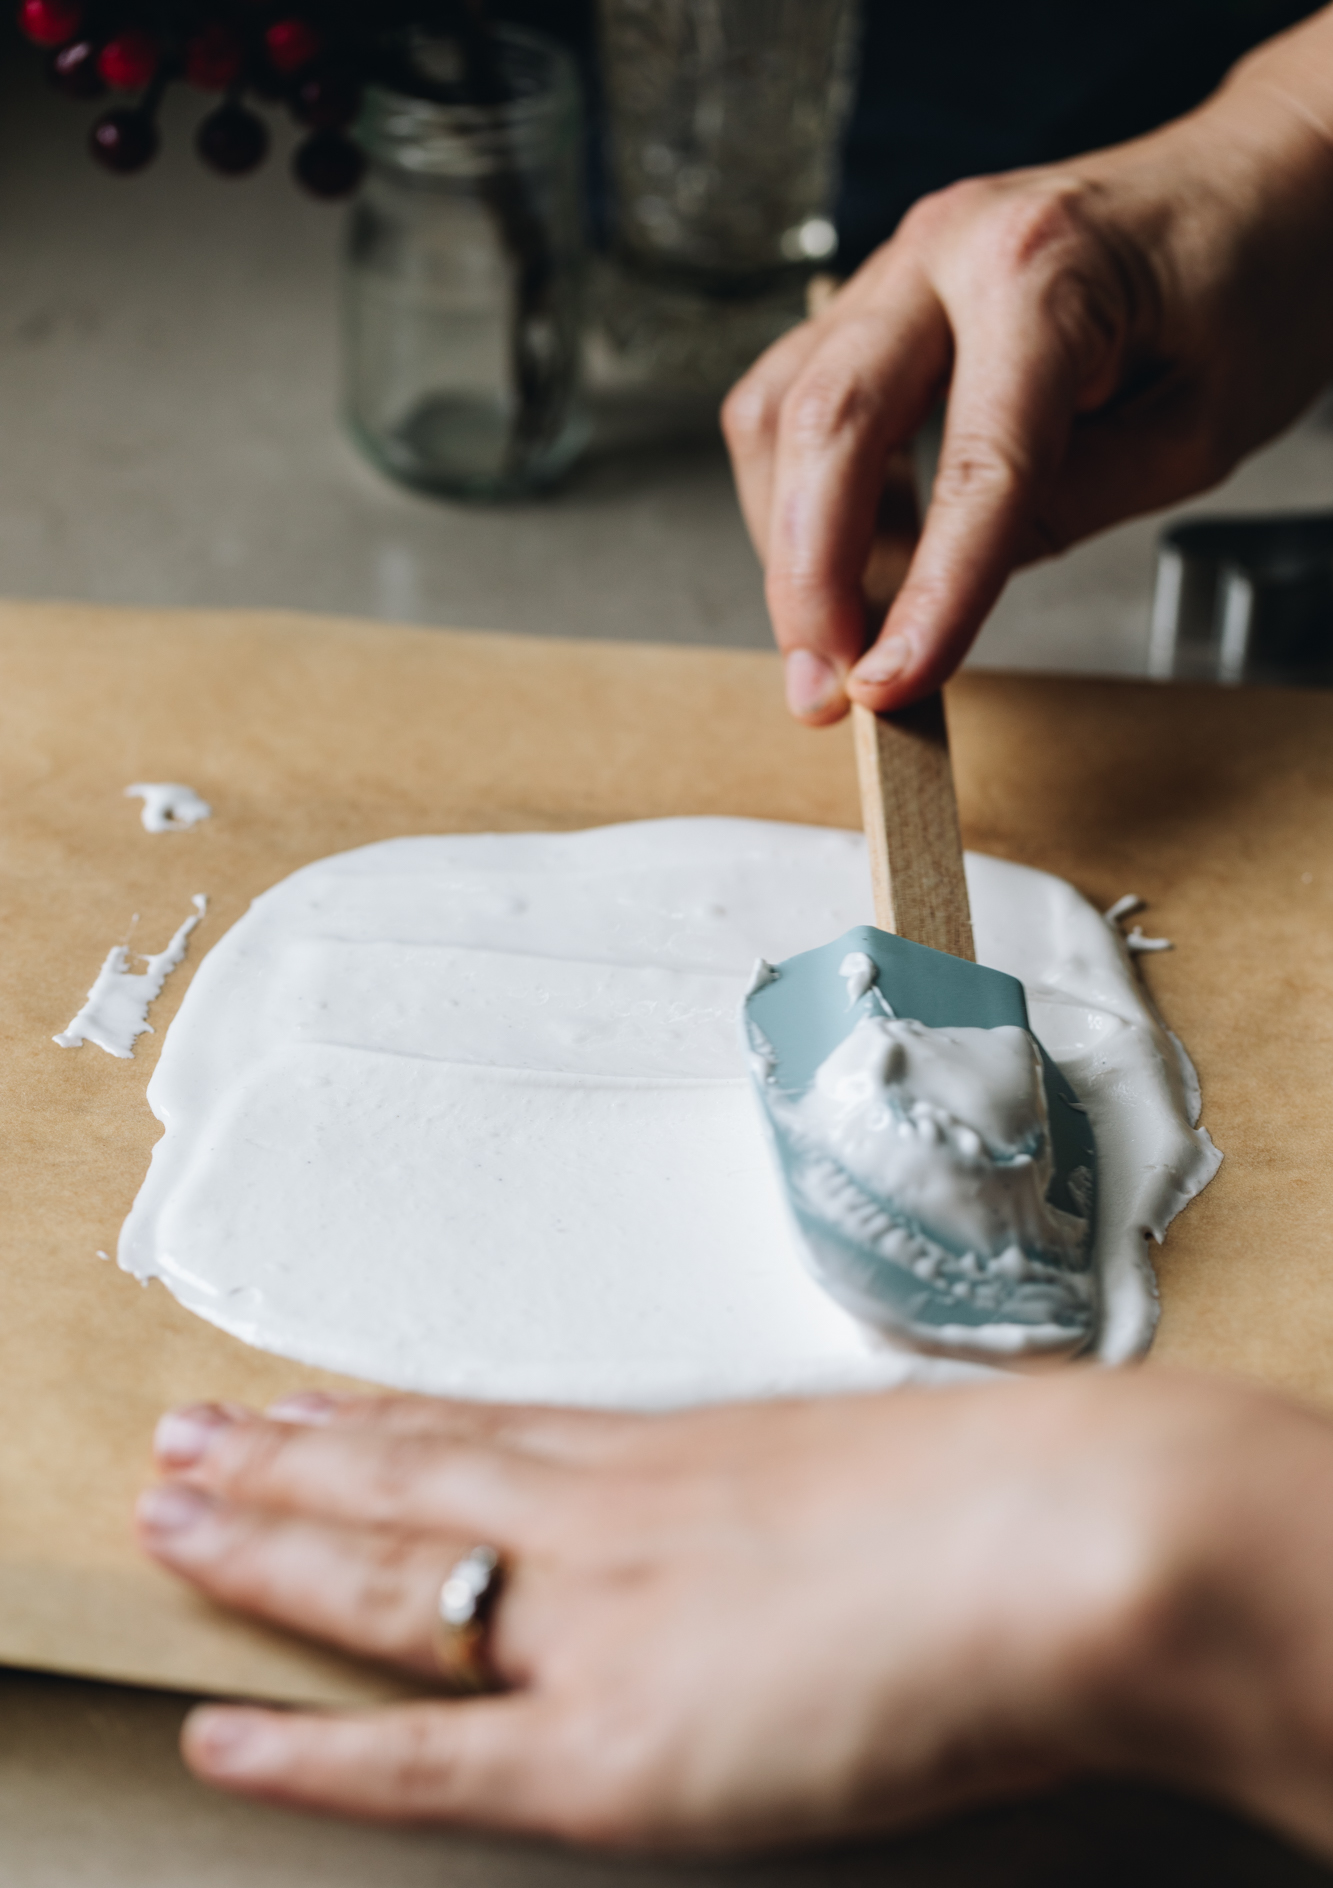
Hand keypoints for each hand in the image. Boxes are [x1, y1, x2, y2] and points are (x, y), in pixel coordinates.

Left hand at [136, 1368, 1332, 1854]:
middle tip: (182, 1433)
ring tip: (169, 1509)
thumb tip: (790, 1535)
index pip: (486, 1426)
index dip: (378, 1416)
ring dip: (263, 1542)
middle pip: (405, 1477)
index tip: (302, 1396)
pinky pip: (420, 1758)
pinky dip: (312, 1755)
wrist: (1057, 1540)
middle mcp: (606, 1515)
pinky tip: (226, 1734)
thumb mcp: (880, 1467)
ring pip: (382, 1571)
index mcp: (677, 1450)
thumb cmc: (1009, 1499)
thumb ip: (797, 1505)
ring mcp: (591, 1623)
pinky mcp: (606, 1747)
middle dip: (280, 1461)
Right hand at [722, 6, 1332, 721]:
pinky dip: (801, 495)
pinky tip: (845, 556)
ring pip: (780, 410)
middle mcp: (948, 246)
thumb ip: (1064, 508)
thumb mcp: (1195, 430)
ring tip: (831, 637)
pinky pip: (794, 395)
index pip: (972, 466)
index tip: (891, 686)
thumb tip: (941, 594)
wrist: (1262, 175)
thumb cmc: (1252, 284)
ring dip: (787, 544)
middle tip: (823, 689)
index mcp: (1046, 270)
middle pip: (826, 425)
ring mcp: (900, 261)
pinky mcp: (879, 292)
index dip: (927, 594)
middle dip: (809, 580)